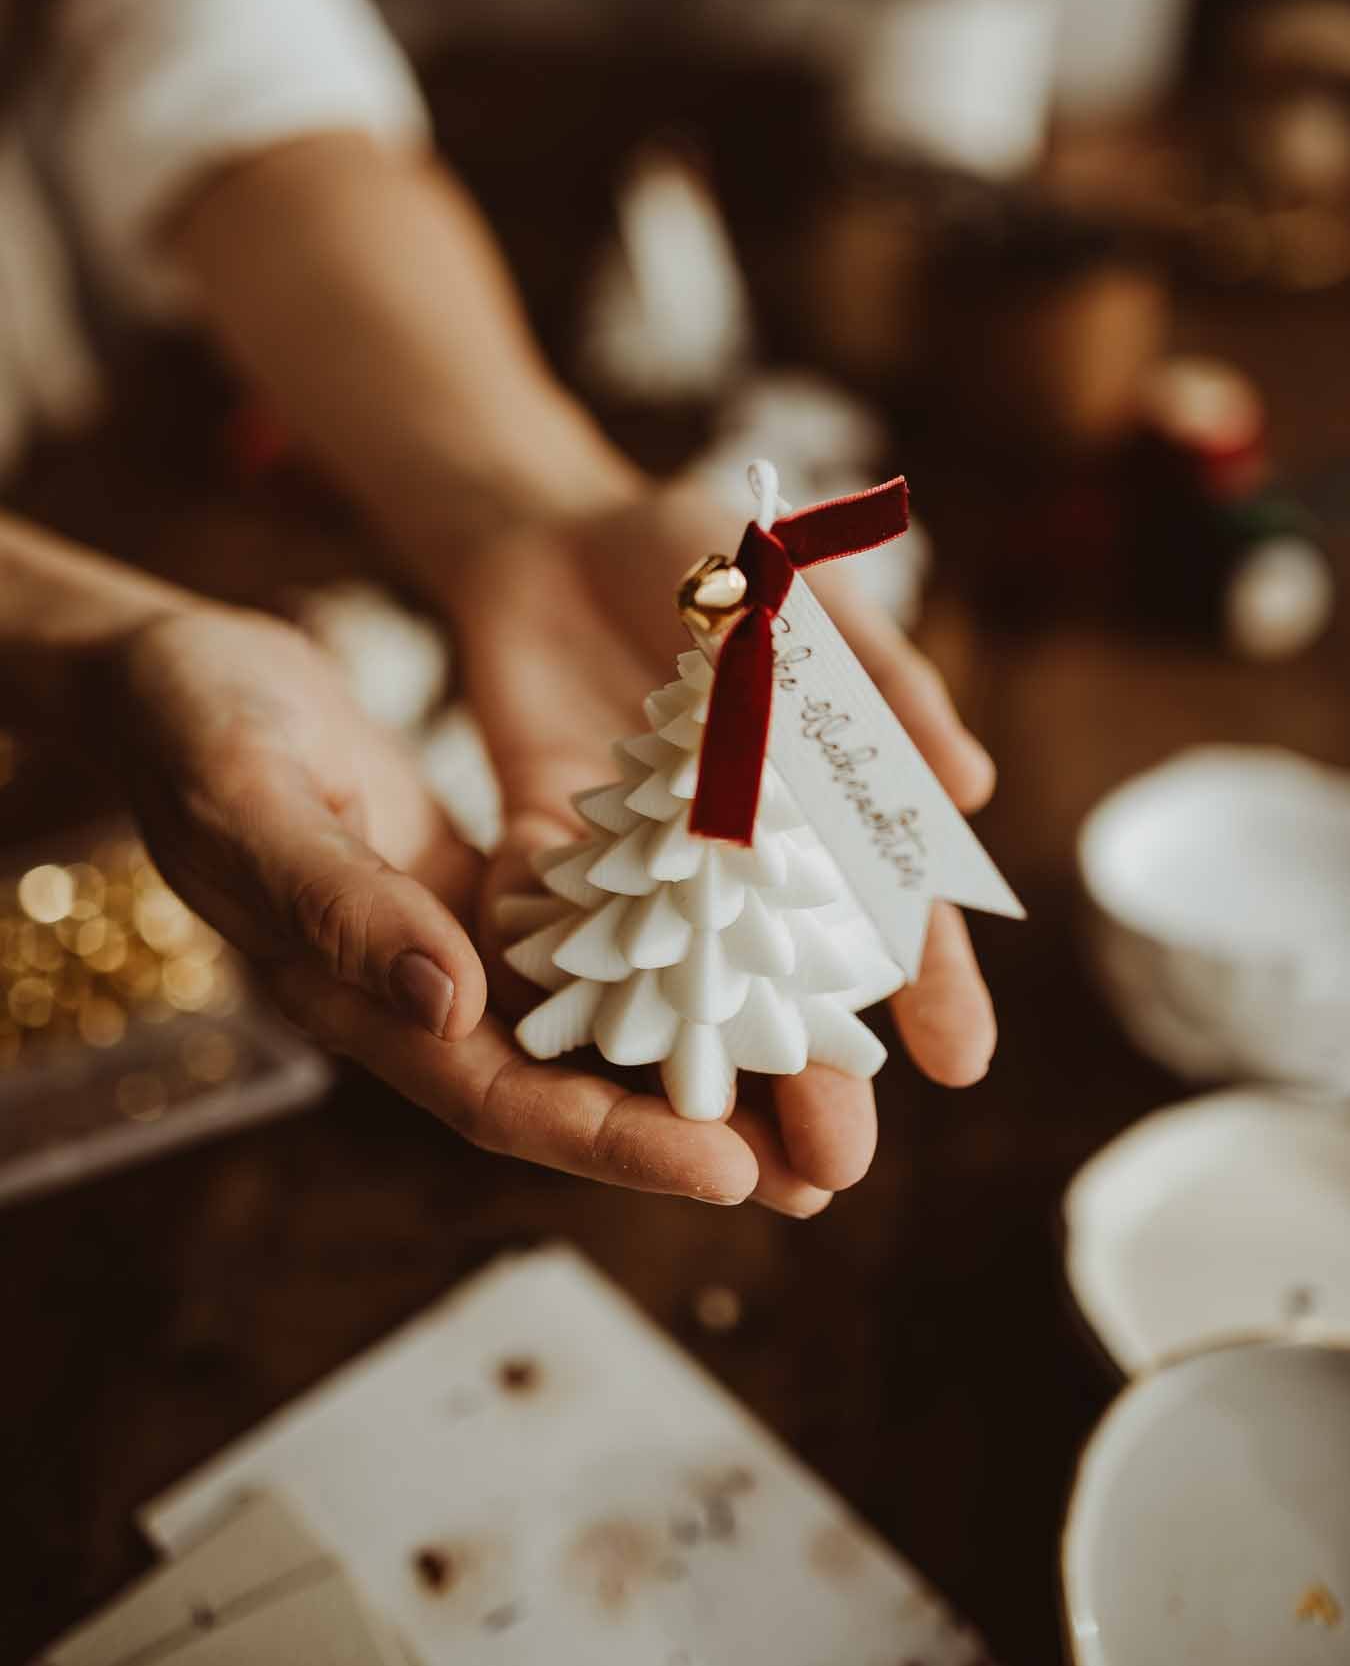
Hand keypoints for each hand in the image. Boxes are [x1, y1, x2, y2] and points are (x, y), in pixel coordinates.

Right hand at [89, 605, 756, 1205]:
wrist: (175, 673)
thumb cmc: (194, 727)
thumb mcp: (256, 799)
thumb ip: (341, 902)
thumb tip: (448, 1001)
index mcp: (352, 996)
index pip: (496, 1097)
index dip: (608, 1139)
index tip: (724, 1168)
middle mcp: (413, 991)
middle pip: (563, 1085)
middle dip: (680, 1132)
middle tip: (814, 1173)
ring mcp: (447, 942)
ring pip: (585, 1022)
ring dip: (687, 1060)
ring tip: (808, 1089)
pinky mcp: (474, 885)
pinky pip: (580, 936)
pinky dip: (657, 956)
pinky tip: (743, 959)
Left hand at [446, 479, 998, 1217]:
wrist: (550, 530)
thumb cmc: (701, 555)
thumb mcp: (801, 601)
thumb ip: (878, 682)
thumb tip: (970, 784)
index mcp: (821, 808)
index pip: (892, 909)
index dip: (930, 983)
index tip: (960, 1063)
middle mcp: (740, 863)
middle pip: (789, 985)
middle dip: (818, 1075)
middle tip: (837, 1167)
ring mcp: (645, 875)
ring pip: (689, 996)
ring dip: (713, 1081)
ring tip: (733, 1170)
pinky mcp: (551, 865)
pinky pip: (565, 943)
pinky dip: (580, 1001)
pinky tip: (594, 1076)